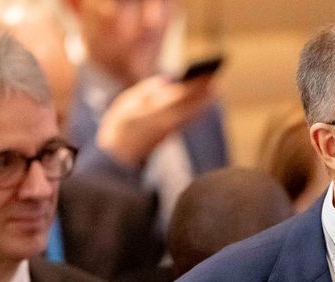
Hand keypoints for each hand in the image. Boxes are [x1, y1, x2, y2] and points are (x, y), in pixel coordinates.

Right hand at [95, 74, 216, 166]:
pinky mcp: (172, 135)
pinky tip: (205, 101)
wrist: (119, 156)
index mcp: (153, 112)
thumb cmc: (120, 124)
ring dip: (205, 100)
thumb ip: (146, 90)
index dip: (194, 84)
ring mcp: (171, 130)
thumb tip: (166, 80)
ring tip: (214, 84)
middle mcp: (167, 122)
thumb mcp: (126, 103)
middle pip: (190, 104)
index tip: (205, 72)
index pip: (179, 95)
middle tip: (214, 74)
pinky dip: (199, 110)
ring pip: (193, 113)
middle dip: (203, 90)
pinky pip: (190, 120)